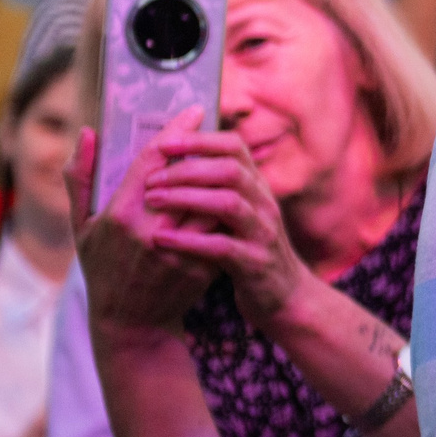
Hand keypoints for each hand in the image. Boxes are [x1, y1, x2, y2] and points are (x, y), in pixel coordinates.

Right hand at [68, 118, 218, 335]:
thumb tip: (86, 133)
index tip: (193, 110)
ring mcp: (182, 249)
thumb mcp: (81, 226)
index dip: (175, 131)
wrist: (131, 321)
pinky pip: (223, 226)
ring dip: (221, 176)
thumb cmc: (102, 267)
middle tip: (214, 128)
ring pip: (214, 199)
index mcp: (121, 215)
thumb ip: (82, 178)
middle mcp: (152, 231)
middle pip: (190, 175)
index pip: (154, 161)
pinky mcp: (204, 265)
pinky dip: (227, 206)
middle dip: (204, 149)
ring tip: (225, 156)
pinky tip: (231, 190)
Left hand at [135, 130, 307, 326]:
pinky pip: (223, 247)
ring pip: (228, 203)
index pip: (234, 147)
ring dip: (186, 198)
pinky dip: (189, 241)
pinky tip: (161, 239)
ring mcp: (262, 233)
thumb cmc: (249, 249)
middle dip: (187, 168)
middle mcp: (263, 204)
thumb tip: (180, 157)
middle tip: (151, 179)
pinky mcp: (255, 264)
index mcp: (256, 187)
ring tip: (153, 201)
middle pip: (230, 169)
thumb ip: (218, 186)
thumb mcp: (239, 212)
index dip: (199, 140)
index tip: (164, 143)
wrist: (284, 296)